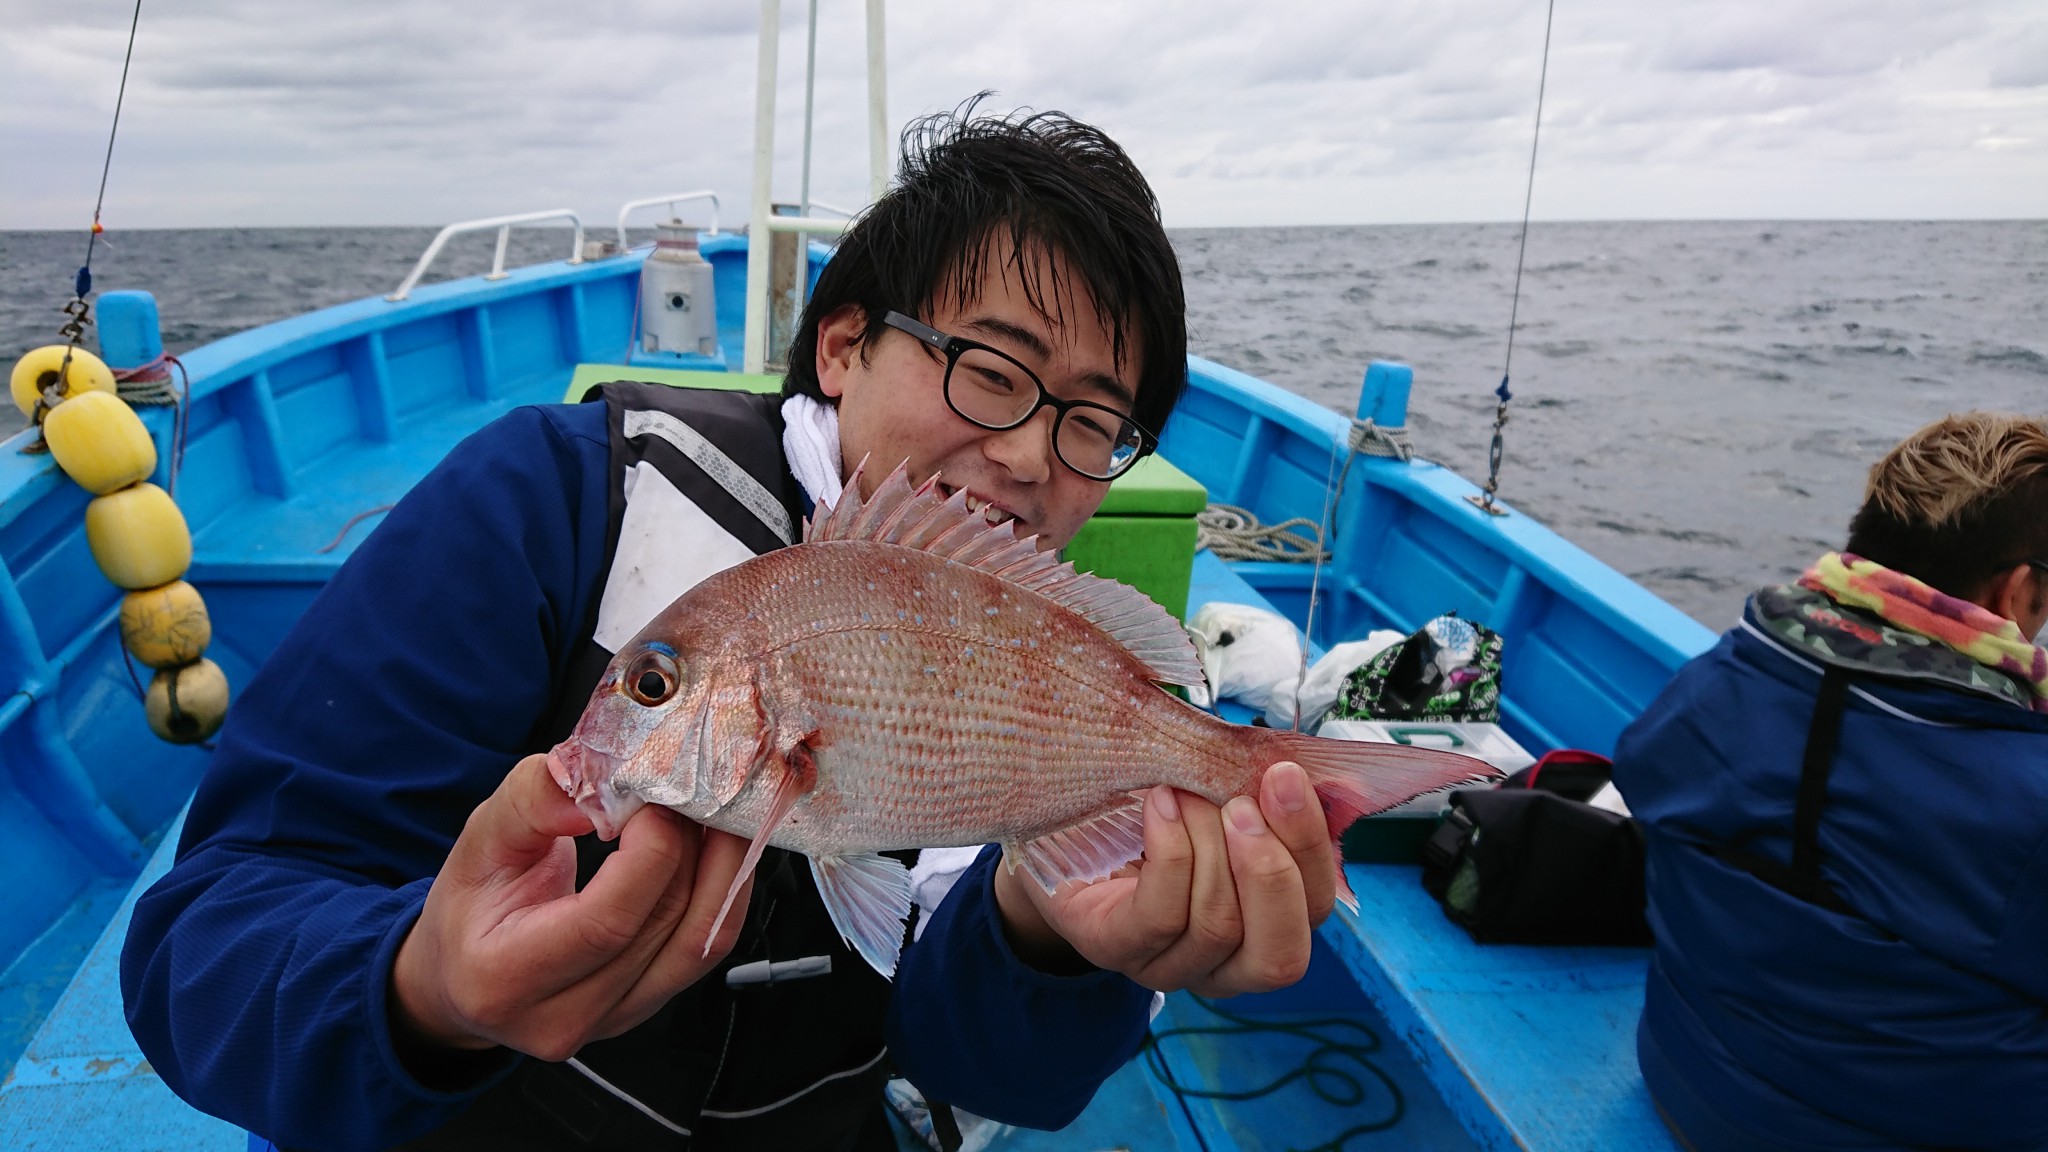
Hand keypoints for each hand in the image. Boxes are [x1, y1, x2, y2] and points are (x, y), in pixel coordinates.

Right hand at [390, 753, 752, 1063]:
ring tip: (718, 809)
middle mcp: (562, 1017)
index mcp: (505, 978)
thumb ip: (532, 801)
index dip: (651, 850)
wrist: (464, 975)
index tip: (655, 794)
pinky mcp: (645, 1008)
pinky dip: (723, 889)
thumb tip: (599, 779)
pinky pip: (704, 947)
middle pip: (663, 924)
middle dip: (692, 844)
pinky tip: (719, 848)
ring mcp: (612, 1021)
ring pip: (700, 939)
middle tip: (696, 785)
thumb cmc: (470, 907)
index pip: (607, 921)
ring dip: (723, 864)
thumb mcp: (479, 839)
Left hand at [992, 761, 1337, 996]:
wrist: (1056, 819)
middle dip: (1271, 868)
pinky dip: (1170, 850)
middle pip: (1279, 952)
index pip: (1316, 911)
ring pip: (1218, 925)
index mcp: (1262, 926)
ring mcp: (1164, 966)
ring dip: (1208, 842)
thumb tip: (1311, 773)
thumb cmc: (1146, 808)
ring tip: (1184, 789)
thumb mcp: (1211, 797)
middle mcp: (1220, 964)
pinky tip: (1159, 803)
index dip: (1311, 846)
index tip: (1285, 776)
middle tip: (1240, 800)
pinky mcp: (1112, 947)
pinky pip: (1160, 915)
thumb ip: (1259, 795)